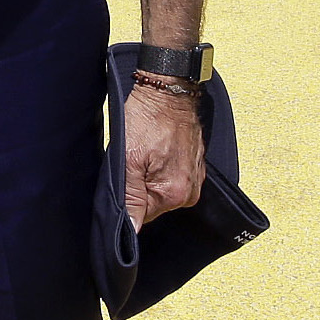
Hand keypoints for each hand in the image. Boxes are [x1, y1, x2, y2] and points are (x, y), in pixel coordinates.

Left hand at [124, 81, 205, 226]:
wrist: (169, 88)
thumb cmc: (147, 118)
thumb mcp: (128, 158)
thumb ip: (130, 198)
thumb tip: (131, 231)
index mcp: (174, 193)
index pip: (142, 217)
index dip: (128, 201)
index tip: (123, 179)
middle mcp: (191, 190)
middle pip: (153, 205)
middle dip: (139, 188)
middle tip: (133, 162)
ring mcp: (196, 177)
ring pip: (162, 191)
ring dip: (150, 178)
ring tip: (145, 154)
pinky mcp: (196, 164)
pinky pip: (173, 177)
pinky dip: (161, 168)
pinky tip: (155, 151)